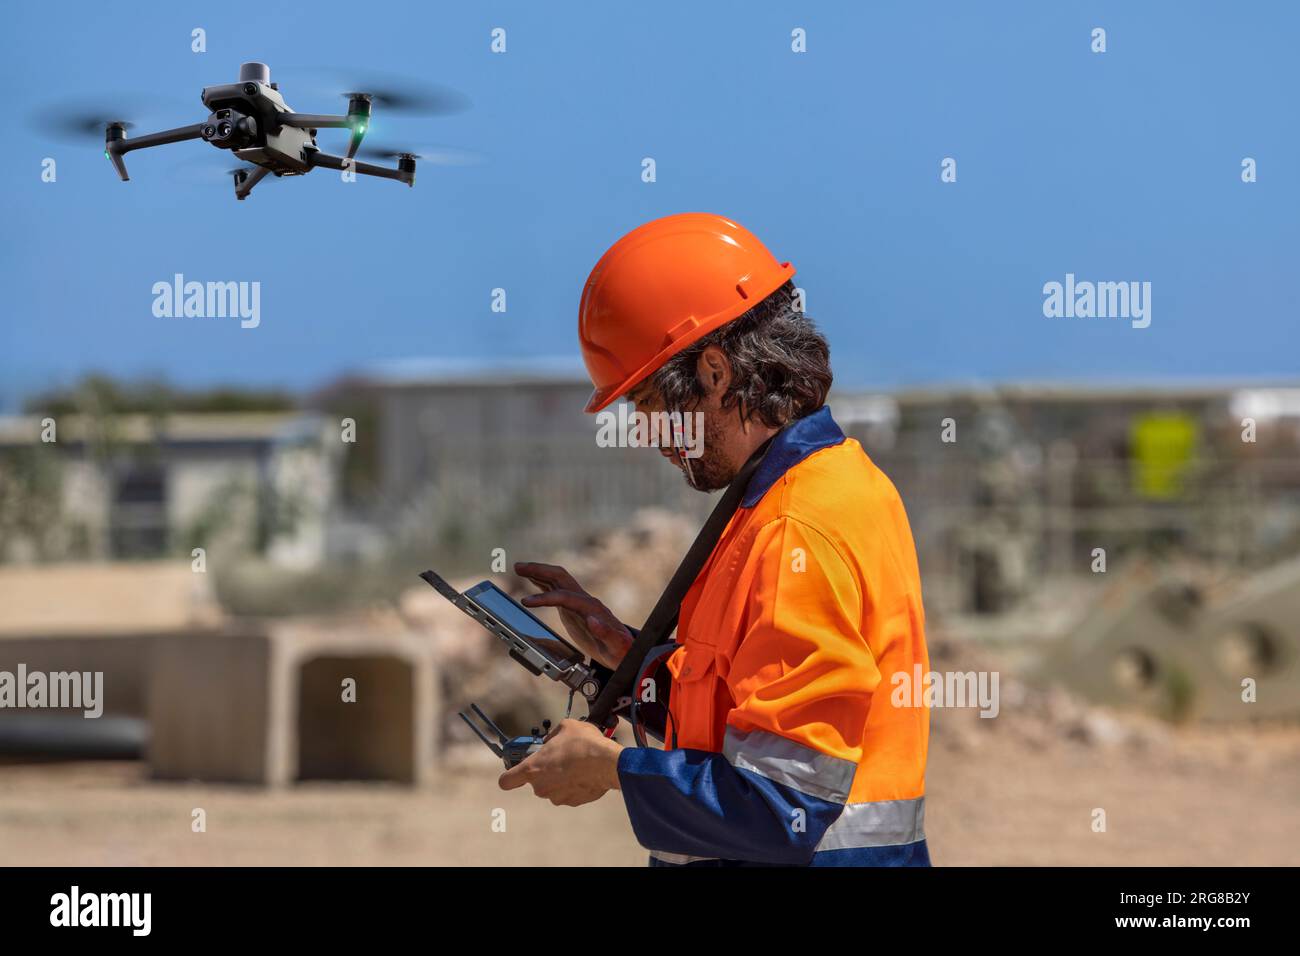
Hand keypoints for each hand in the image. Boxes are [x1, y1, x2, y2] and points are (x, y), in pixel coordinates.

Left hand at [498, 719, 622, 805]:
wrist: (607, 763)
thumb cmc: (583, 744)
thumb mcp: (565, 727)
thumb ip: (552, 735)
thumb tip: (551, 740)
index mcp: (532, 769)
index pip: (506, 781)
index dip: (509, 777)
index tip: (515, 772)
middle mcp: (541, 787)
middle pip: (536, 782)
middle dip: (546, 772)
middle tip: (560, 759)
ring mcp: (557, 797)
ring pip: (554, 788)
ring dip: (561, 779)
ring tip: (576, 764)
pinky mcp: (573, 802)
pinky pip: (569, 793)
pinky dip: (575, 785)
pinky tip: (585, 773)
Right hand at [514, 562, 633, 668]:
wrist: (625, 650)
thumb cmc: (621, 649)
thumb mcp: (617, 646)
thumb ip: (606, 633)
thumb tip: (593, 620)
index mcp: (592, 608)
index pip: (564, 596)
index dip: (544, 598)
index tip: (526, 602)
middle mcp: (585, 600)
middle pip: (560, 577)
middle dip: (539, 570)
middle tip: (518, 567)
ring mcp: (579, 601)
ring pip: (557, 580)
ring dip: (538, 572)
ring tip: (519, 568)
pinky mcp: (574, 607)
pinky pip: (556, 589)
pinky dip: (542, 582)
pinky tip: (532, 580)